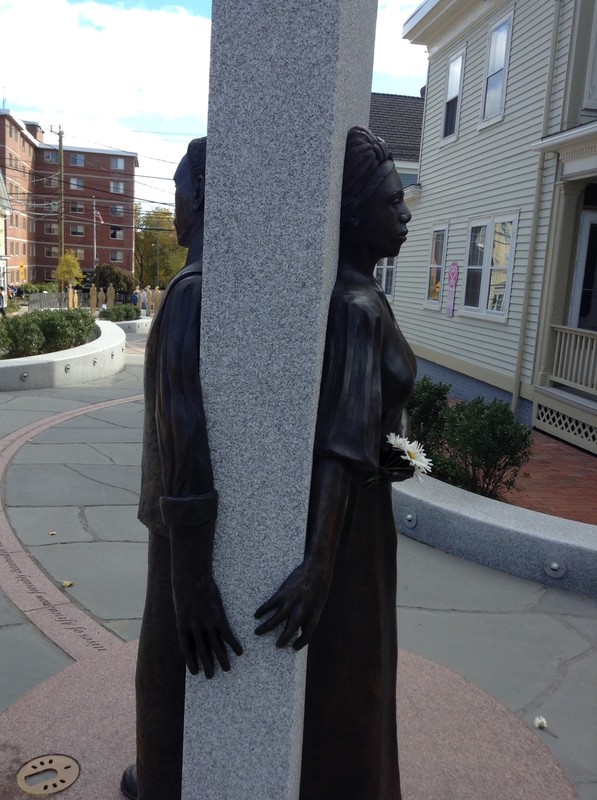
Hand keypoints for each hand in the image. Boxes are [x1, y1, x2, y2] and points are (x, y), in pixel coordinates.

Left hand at [170, 526, 241, 677]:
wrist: (191, 578)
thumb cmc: (183, 588)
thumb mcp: (180, 605)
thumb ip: (185, 617)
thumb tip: (190, 625)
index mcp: (182, 626)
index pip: (186, 649)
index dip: (191, 661)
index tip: (195, 672)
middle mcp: (194, 629)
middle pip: (201, 650)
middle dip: (207, 664)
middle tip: (211, 676)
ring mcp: (206, 624)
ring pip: (215, 646)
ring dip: (221, 658)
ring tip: (227, 669)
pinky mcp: (218, 617)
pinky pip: (227, 634)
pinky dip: (233, 644)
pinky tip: (239, 652)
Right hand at [254, 561, 329, 649]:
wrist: (316, 569)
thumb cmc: (320, 587)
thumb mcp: (319, 604)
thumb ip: (309, 616)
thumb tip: (300, 627)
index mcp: (313, 616)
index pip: (306, 636)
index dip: (300, 644)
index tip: (293, 648)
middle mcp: (301, 613)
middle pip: (288, 631)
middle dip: (281, 641)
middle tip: (276, 645)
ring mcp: (290, 603)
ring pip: (274, 620)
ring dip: (265, 628)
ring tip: (257, 632)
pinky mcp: (282, 594)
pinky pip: (269, 605)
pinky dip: (261, 611)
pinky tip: (256, 615)